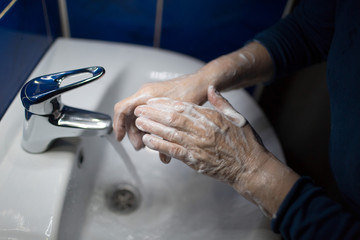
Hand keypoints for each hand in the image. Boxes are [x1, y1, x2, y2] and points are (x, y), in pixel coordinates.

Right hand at [113, 74, 207, 152]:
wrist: (199, 83)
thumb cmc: (190, 93)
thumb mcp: (177, 119)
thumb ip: (166, 137)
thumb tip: (162, 155)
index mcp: (145, 95)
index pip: (122, 109)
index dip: (118, 125)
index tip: (120, 137)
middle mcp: (145, 94)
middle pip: (130, 115)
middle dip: (133, 132)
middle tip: (140, 146)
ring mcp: (150, 95)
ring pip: (138, 115)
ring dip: (140, 129)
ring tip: (147, 142)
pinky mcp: (156, 97)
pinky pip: (146, 111)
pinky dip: (147, 123)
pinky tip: (154, 133)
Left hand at [134, 85, 299, 216]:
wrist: (251, 167)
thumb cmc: (246, 143)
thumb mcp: (237, 117)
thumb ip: (222, 103)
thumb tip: (211, 89)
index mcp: (211, 117)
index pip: (183, 107)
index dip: (165, 103)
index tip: (153, 101)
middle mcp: (202, 130)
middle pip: (173, 118)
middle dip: (153, 113)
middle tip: (138, 109)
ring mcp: (198, 145)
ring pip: (170, 133)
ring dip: (152, 127)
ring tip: (139, 122)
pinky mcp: (195, 160)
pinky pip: (174, 151)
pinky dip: (159, 146)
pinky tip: (148, 141)